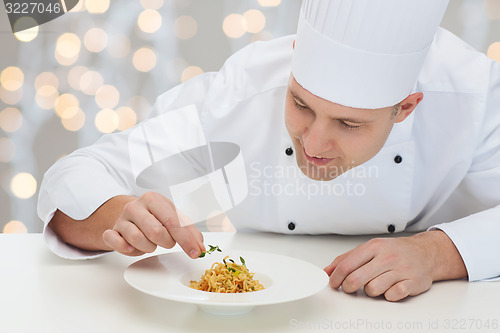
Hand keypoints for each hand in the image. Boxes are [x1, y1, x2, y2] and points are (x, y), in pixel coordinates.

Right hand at [102, 192, 204, 257]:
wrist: (133, 214)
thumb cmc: (156, 217)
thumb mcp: (175, 218)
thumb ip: (190, 232)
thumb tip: (200, 247)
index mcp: (153, 199)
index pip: (172, 221)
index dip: (185, 239)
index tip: (195, 252)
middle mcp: (136, 206)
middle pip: (155, 232)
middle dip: (166, 242)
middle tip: (167, 241)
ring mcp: (122, 219)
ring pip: (137, 240)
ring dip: (149, 247)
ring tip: (151, 242)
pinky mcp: (112, 231)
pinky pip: (114, 241)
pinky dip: (123, 248)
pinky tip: (130, 246)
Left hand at [324, 230, 466, 300]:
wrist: (425, 253)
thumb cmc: (394, 251)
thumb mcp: (369, 248)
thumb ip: (347, 258)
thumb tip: (327, 271)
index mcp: (373, 247)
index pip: (347, 265)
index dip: (336, 278)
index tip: (333, 284)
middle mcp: (386, 257)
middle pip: (356, 279)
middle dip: (348, 288)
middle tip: (350, 288)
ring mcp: (400, 270)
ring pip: (372, 290)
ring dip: (370, 291)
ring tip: (374, 285)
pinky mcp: (412, 283)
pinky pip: (392, 296)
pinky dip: (388, 295)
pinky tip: (390, 288)